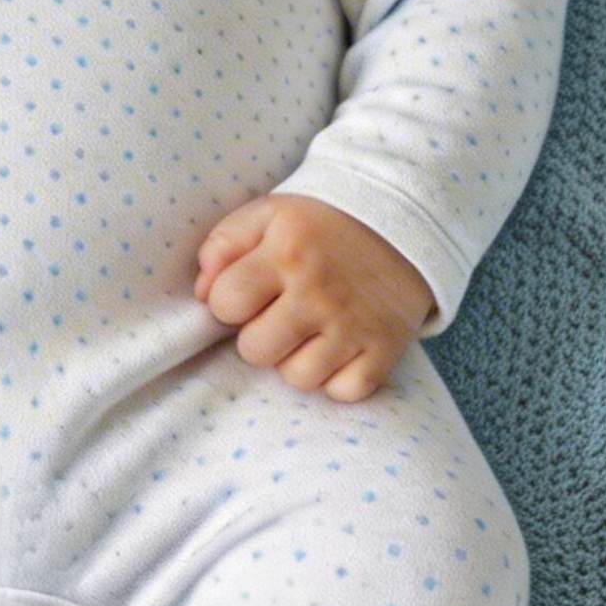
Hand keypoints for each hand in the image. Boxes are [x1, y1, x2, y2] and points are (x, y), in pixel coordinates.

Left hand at [193, 192, 436, 402]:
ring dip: (296, 359)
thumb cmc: (322, 223)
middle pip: (255, 350)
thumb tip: (201, 293)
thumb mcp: (268, 214)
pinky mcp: (386, 349)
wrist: (404, 220)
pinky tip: (339, 349)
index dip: (228, 302)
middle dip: (258, 335)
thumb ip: (223, 245)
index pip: (224, 303)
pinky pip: (342, 391)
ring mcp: (354, 324)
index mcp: (285, 252)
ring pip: (297, 378)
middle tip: (279, 314)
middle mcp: (319, 291)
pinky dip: (338, 378)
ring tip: (309, 331)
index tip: (248, 293)